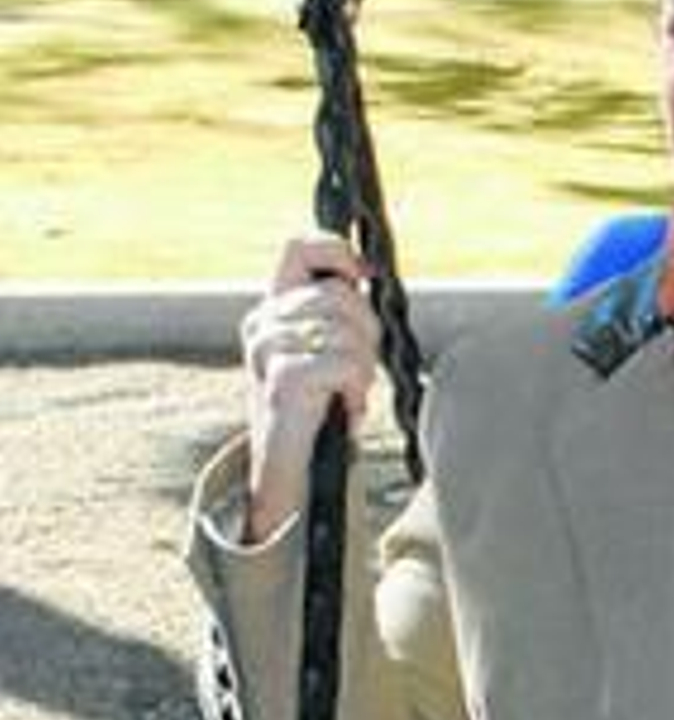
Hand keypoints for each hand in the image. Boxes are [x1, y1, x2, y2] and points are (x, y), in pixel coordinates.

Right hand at [240, 233, 380, 542]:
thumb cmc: (315, 410)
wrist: (290, 471)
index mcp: (272, 308)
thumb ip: (338, 312)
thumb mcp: (325, 350)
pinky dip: (356, 389)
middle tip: (355, 373)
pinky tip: (343, 408)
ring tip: (345, 393)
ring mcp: (268, 349)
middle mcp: (262, 322)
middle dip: (366, 334)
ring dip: (362, 368)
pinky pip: (346, 364)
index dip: (338, 253)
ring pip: (349, 332)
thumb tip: (363, 272)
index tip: (362, 274)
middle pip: (342, 296)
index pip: (299, 249)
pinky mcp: (283, 379)